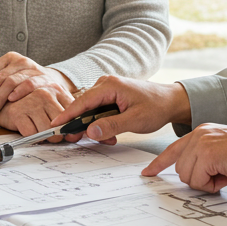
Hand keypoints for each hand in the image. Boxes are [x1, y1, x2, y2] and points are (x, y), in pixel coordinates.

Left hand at [0, 53, 74, 116]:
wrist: (52, 81)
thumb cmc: (25, 80)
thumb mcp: (8, 74)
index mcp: (10, 58)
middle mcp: (21, 61)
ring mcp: (33, 69)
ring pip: (11, 81)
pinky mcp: (44, 78)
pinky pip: (29, 84)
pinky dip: (19, 92)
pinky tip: (11, 100)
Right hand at [0, 88, 72, 137]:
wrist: (6, 97)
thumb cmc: (33, 103)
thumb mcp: (53, 102)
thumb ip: (68, 115)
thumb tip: (77, 134)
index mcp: (56, 90)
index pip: (72, 114)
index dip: (70, 128)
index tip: (67, 133)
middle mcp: (44, 93)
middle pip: (60, 125)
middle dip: (56, 135)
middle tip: (51, 134)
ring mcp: (30, 102)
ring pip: (46, 131)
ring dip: (43, 136)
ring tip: (38, 130)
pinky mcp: (17, 112)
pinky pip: (31, 134)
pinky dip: (30, 136)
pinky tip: (28, 127)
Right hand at [50, 75, 190, 142]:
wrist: (171, 101)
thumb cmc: (156, 106)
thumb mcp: (135, 120)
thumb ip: (111, 125)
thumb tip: (90, 132)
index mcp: (110, 85)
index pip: (82, 101)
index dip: (67, 115)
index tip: (55, 126)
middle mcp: (105, 84)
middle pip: (84, 106)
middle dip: (83, 126)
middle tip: (80, 141)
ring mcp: (107, 89)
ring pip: (90, 110)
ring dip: (94, 126)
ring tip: (108, 139)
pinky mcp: (110, 96)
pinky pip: (97, 110)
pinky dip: (100, 123)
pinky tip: (110, 133)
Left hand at [141, 123, 226, 192]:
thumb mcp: (221, 150)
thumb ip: (204, 157)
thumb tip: (190, 176)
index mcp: (200, 131)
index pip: (173, 149)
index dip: (159, 163)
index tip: (147, 173)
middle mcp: (198, 134)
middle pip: (180, 168)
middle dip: (197, 179)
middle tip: (218, 176)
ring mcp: (201, 144)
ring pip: (187, 176)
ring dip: (205, 183)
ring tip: (224, 174)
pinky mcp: (207, 156)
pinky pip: (198, 181)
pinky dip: (211, 185)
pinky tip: (226, 176)